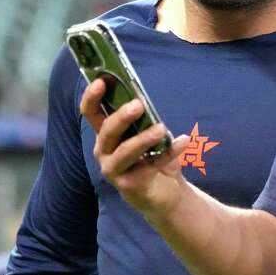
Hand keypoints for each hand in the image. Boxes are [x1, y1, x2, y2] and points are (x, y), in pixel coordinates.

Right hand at [80, 79, 189, 216]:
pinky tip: (184, 140)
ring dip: (143, 139)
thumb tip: (144, 100)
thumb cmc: (151, 156)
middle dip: (121, 117)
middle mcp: (104, 152)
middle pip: (107, 131)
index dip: (92, 97)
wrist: (163, 193)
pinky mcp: (129, 185)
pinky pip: (151, 165)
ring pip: (125, 152)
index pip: (91, 113)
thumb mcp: (147, 133)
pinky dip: (169, 152)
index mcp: (106, 134)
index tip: (101, 81)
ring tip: (161, 128)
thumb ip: (144, 118)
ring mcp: (114, 170)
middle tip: (138, 105)